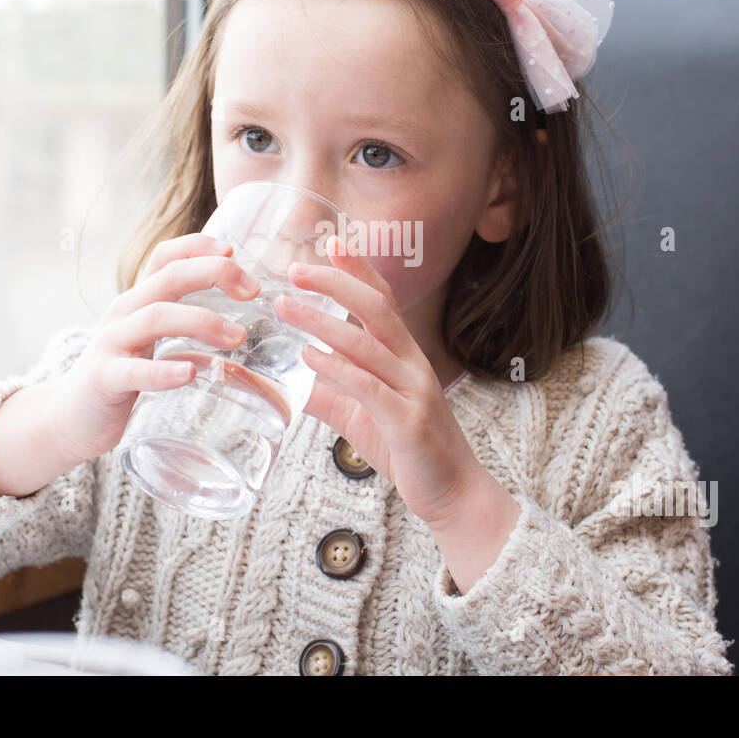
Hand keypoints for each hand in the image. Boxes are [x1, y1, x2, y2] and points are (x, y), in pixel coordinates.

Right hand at [45, 232, 259, 463]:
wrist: (71, 417)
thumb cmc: (122, 374)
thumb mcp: (149, 338)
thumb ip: (181, 321)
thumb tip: (238, 316)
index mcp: (138, 300)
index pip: (165, 256)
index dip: (198, 245)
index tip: (233, 251)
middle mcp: (124, 312)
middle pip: (169, 278)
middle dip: (213, 274)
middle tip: (252, 290)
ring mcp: (111, 343)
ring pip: (156, 318)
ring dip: (201, 322)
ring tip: (236, 337)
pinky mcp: (104, 378)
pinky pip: (134, 371)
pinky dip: (163, 371)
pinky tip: (189, 374)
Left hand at [274, 234, 484, 527]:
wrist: (452, 495)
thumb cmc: (409, 452)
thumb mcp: (360, 417)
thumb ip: (328, 393)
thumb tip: (287, 379)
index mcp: (404, 357)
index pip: (384, 301)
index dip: (360, 269)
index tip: (333, 242)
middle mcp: (412, 365)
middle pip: (377, 309)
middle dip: (337, 282)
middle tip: (297, 268)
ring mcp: (413, 390)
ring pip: (368, 344)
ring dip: (323, 321)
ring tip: (286, 306)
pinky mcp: (407, 421)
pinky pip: (368, 387)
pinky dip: (336, 368)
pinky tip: (308, 357)